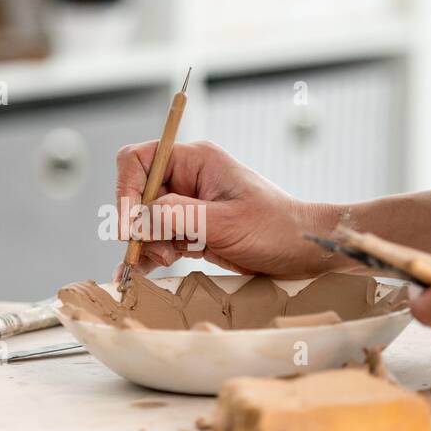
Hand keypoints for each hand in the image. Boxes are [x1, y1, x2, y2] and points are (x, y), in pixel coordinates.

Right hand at [113, 140, 337, 279]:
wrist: (305, 251)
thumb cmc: (276, 228)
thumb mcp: (225, 223)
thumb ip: (178, 217)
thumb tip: (138, 219)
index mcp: (196, 161)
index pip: (140, 160)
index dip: (125, 191)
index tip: (129, 226)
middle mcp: (189, 178)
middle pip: (138, 193)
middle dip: (137, 224)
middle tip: (147, 251)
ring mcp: (190, 205)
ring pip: (146, 220)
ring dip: (146, 243)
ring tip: (163, 261)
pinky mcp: (193, 230)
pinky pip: (160, 239)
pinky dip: (153, 254)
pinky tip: (150, 271)